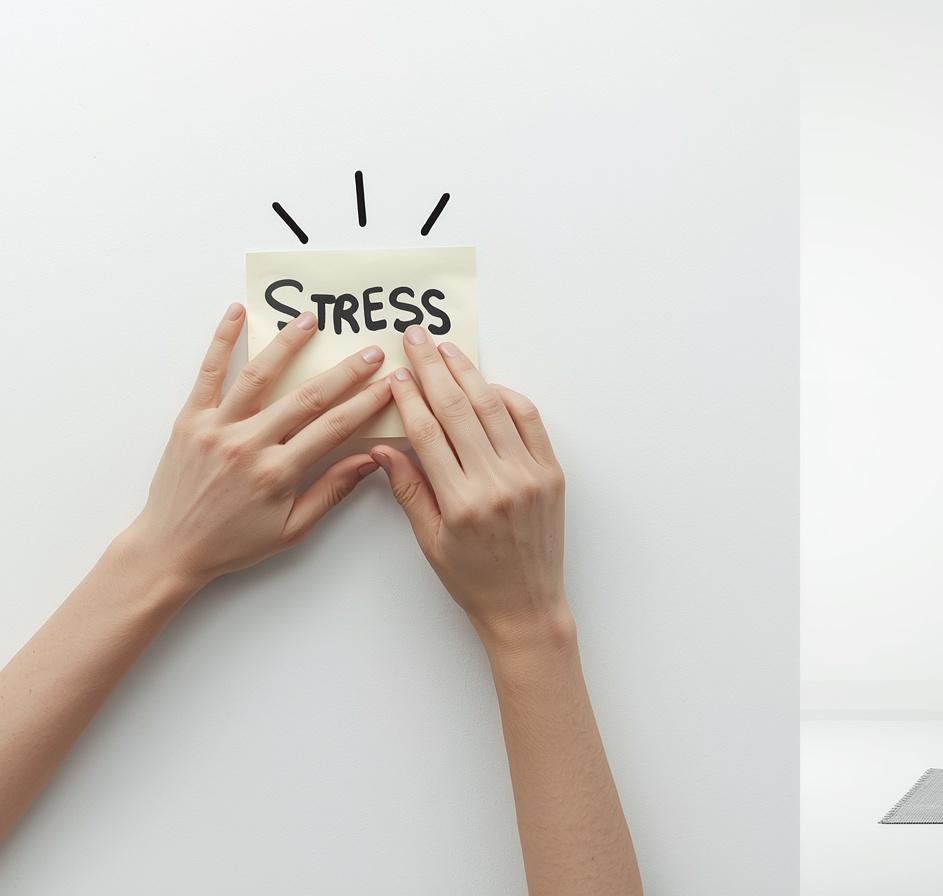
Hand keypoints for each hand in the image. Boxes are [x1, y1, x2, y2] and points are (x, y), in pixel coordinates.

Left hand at [125, 303, 392, 588]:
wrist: (170, 548)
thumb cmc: (233, 543)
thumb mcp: (292, 529)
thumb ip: (331, 491)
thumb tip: (370, 460)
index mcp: (277, 473)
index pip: (334, 427)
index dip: (367, 402)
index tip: (390, 384)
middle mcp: (248, 445)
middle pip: (307, 397)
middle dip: (345, 371)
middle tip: (371, 351)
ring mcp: (216, 428)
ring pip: (259, 376)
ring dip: (288, 344)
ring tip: (311, 319)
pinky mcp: (189, 420)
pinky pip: (207, 374)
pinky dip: (222, 341)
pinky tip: (236, 314)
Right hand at [371, 325, 568, 644]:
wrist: (526, 604)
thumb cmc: (472, 579)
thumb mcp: (429, 540)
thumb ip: (408, 488)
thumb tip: (382, 446)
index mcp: (461, 502)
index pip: (428, 433)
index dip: (409, 398)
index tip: (395, 373)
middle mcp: (498, 483)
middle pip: (459, 409)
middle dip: (433, 369)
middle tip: (415, 337)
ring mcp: (529, 475)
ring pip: (495, 408)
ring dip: (469, 373)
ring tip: (446, 349)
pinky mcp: (551, 474)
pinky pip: (529, 422)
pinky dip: (508, 397)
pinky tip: (486, 384)